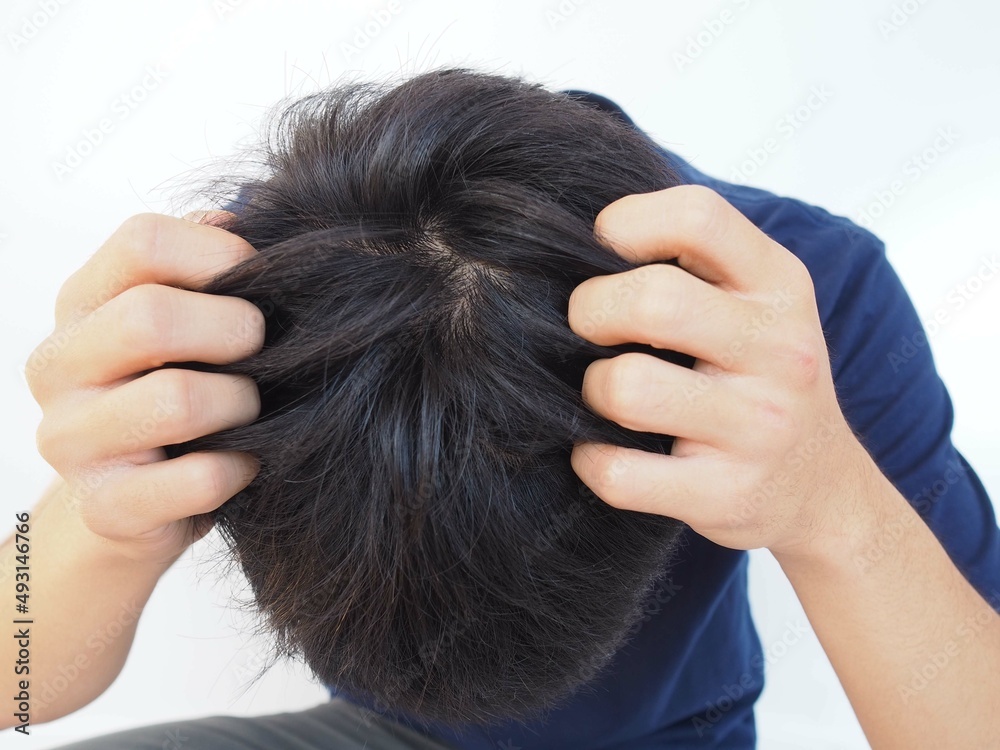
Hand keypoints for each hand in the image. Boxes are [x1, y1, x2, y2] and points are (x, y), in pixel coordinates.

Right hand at [26, 212, 263, 564]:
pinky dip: (239, 468)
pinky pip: (198, 479)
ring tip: (249, 409)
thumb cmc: (172, 394)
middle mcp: (60, 365)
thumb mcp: (179, 323)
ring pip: (176, 401)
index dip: (218, 253)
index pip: (141, 241)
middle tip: (260, 347)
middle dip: (234, 330)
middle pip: (150, 317)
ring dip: (240, 403)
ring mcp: (72, 440)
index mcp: (81, 304)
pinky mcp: (106, 506)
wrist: (137, 504)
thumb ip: (200, 268)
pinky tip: (244, 462)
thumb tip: (237, 217)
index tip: (257, 278)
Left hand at [568, 185, 872, 557]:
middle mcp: (781, 350)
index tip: (604, 253)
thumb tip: (577, 244)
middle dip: (590, 312)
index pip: (697, 216)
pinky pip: (618, 472)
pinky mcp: (727, 493)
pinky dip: (589, 459)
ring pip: (626, 388)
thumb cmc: (763, 378)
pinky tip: (602, 449)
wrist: (824, 489)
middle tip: (590, 330)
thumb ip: (692, 263)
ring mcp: (758, 427)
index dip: (626, 224)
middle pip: (652, 302)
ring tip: (608, 393)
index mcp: (780, 285)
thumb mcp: (759, 304)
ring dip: (592, 390)